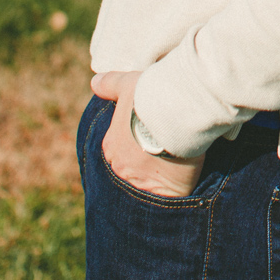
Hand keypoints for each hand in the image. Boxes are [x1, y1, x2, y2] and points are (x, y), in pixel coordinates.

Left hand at [91, 70, 204, 197]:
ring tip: (177, 162)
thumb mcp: (129, 85)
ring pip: (150, 181)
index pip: (122, 145)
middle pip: (134, 165)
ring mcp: (140, 184)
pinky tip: (185, 177)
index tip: (152, 132)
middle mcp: (120, 168)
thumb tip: (94, 83)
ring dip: (160, 174)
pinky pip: (169, 196)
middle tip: (165, 148)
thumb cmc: (150, 98)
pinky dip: (175, 190)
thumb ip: (111, 84)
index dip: (137, 138)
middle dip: (146, 160)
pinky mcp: (164, 195)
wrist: (175, 114)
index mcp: (111, 145)